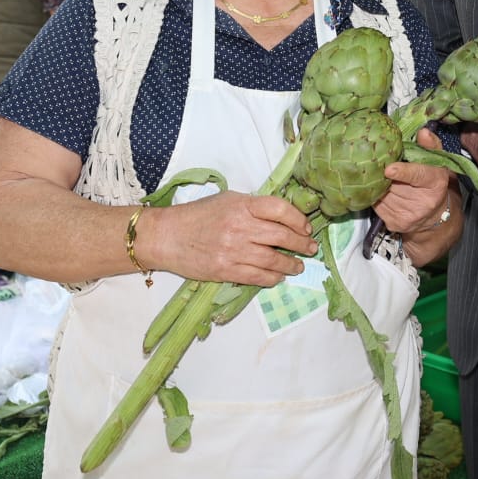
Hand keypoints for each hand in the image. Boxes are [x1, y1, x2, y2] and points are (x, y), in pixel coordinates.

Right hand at [150, 191, 317, 287]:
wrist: (167, 236)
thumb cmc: (198, 215)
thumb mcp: (227, 200)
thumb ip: (253, 206)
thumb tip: (281, 216)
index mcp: (242, 205)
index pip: (280, 209)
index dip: (299, 219)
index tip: (306, 227)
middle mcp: (240, 227)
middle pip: (282, 236)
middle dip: (302, 244)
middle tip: (311, 248)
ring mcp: (233, 250)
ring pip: (273, 260)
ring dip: (291, 264)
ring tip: (298, 266)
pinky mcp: (225, 270)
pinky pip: (258, 277)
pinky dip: (273, 278)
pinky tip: (279, 276)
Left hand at [376, 130, 451, 232]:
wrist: (435, 217)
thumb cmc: (433, 183)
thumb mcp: (437, 163)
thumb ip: (430, 146)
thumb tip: (423, 132)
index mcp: (435, 183)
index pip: (419, 176)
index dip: (403, 172)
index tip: (389, 169)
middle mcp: (423, 202)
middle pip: (394, 184)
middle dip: (385, 174)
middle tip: (382, 164)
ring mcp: (407, 215)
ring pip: (382, 193)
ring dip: (379, 184)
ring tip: (383, 177)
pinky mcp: (394, 223)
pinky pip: (376, 203)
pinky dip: (375, 194)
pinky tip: (382, 189)